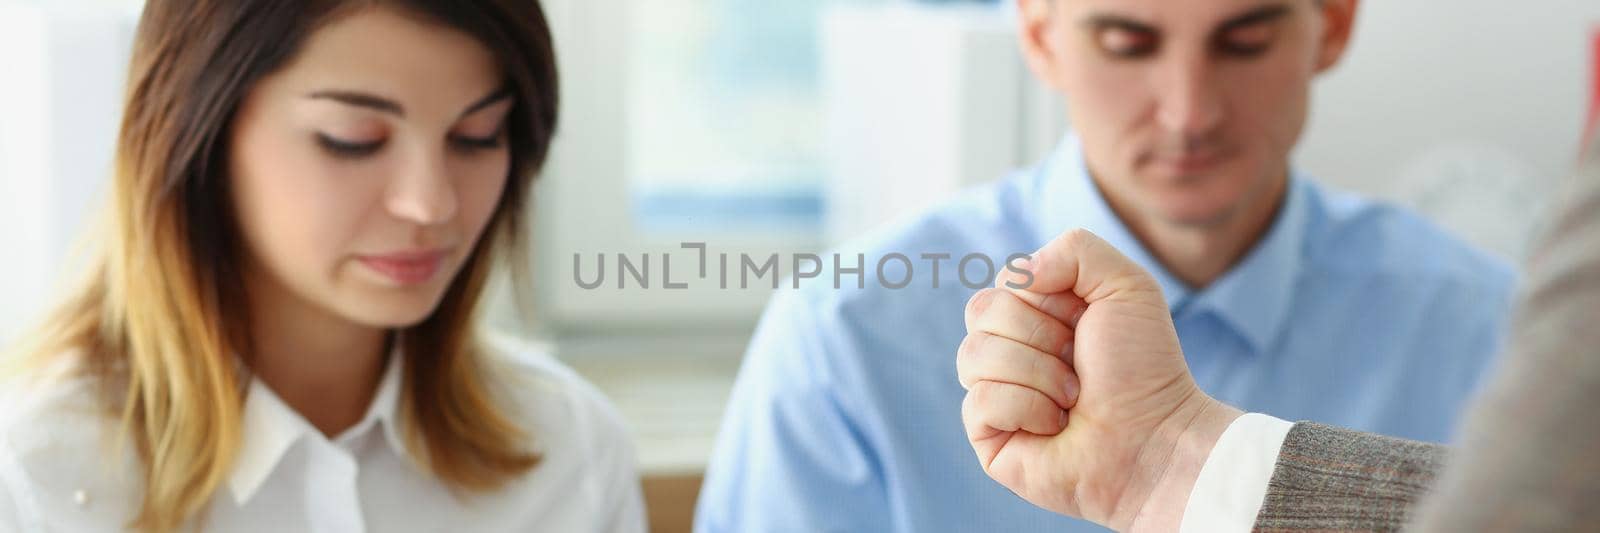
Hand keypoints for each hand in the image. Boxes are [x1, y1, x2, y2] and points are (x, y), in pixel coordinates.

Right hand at [957, 229, 1241, 530]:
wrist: (1155, 437)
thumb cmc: (1143, 366)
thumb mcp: (1126, 285)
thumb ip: (1074, 249)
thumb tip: (1017, 276)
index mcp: (1034, 314)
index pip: (1003, 284)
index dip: (1047, 302)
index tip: (1085, 326)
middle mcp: (1009, 350)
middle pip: (980, 312)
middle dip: (1041, 336)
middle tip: (1079, 364)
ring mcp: (994, 392)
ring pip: (973, 356)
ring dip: (1038, 374)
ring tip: (1071, 398)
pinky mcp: (986, 436)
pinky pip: (979, 402)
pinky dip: (1027, 409)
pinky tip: (1054, 426)